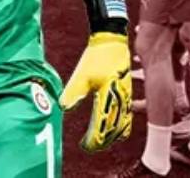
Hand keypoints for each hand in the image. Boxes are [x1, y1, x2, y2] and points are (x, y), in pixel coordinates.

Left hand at [59, 32, 133, 152]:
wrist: (112, 42)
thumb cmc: (96, 57)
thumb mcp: (81, 74)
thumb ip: (73, 92)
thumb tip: (62, 108)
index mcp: (108, 97)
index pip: (101, 126)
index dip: (93, 139)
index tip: (84, 145)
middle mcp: (120, 101)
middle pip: (113, 130)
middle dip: (102, 141)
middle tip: (90, 146)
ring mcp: (126, 98)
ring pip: (122, 125)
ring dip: (111, 136)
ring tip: (100, 141)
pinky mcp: (127, 94)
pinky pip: (127, 117)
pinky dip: (121, 128)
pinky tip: (114, 130)